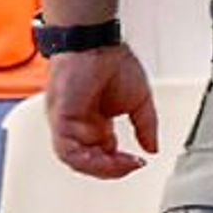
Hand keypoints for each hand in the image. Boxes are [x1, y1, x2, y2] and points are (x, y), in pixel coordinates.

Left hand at [48, 45, 157, 179]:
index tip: (139, 161)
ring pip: (77, 161)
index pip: (104, 153)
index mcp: (95, 121)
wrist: (95, 43)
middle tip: (132, 166)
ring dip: (101, 168)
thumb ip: (146, 126)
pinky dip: (88, 159)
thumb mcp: (139, 100)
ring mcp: (67, 123)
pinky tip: (108, 156)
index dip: (121, 163)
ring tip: (122, 165)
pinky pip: (67, 150)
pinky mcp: (60, 120)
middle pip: (90, 161)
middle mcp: (79, 125)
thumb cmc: (110, 61)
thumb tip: (152, 147)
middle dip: (113, 169)